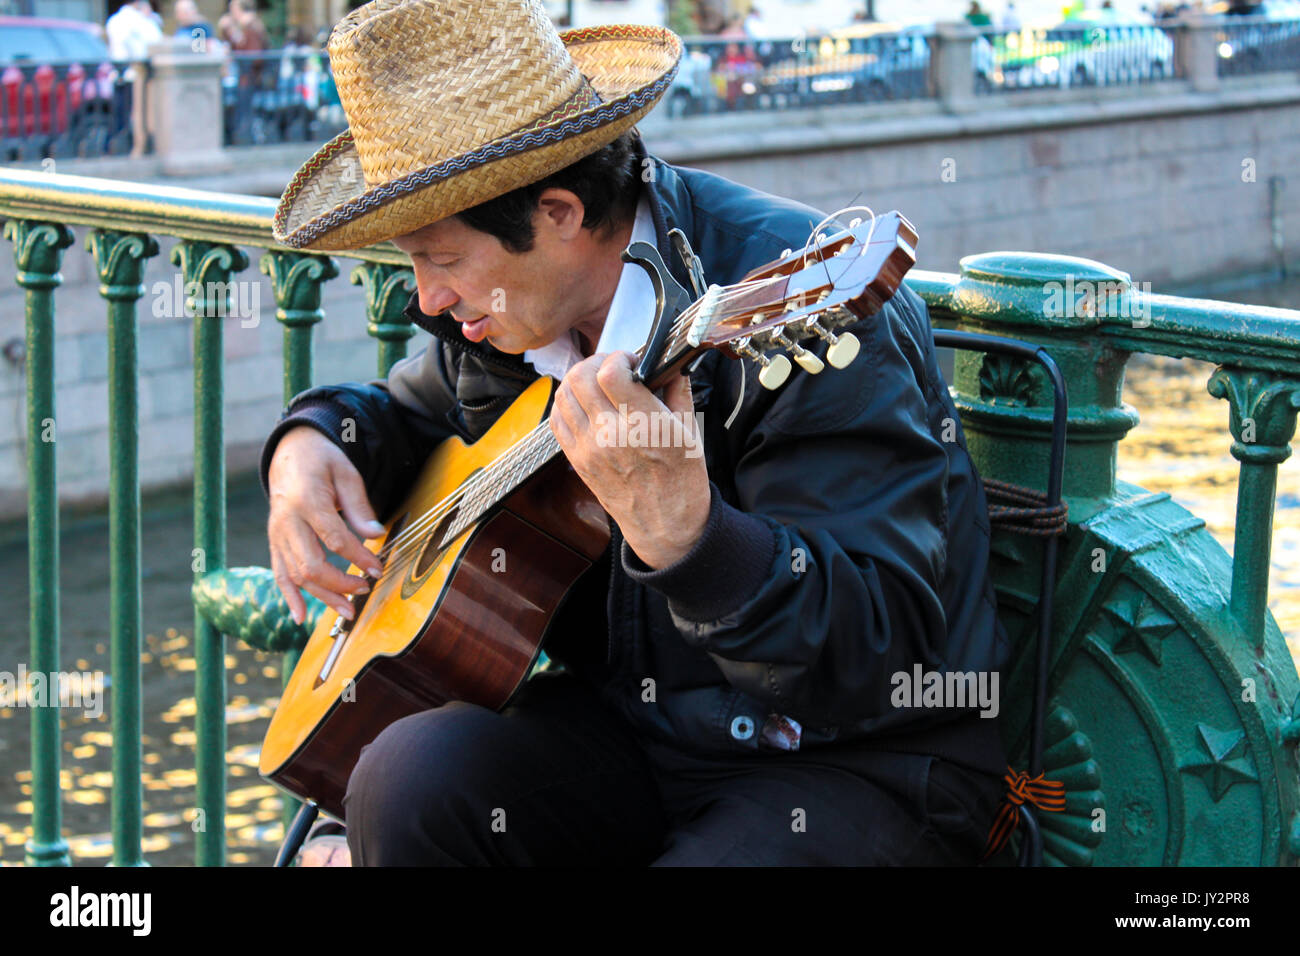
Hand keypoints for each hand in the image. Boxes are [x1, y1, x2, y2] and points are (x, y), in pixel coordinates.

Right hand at [267, 426, 385, 625]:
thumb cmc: (322, 462)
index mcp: (307, 501)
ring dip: (323, 596)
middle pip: (311, 564)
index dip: (358, 557)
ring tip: (348, 610)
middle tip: (366, 587)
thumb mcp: (346, 473)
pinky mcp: (274, 542)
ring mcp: (277, 534)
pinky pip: (279, 574)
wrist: (290, 454)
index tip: (378, 568)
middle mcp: (287, 521)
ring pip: (296, 575)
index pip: (334, 538)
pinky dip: (290, 597)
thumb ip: (359, 507)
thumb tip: (376, 535)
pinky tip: (300, 617)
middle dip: (340, 583)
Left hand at [549, 352, 709, 569]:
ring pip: (564, 394)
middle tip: (611, 366)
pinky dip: (566, 402)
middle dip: (596, 361)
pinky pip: (557, 418)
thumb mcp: (690, 431)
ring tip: (596, 381)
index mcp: (645, 426)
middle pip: (581, 377)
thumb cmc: (681, 479)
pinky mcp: (577, 459)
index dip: (619, 357)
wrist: (664, 523)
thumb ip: (677, 390)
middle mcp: (611, 436)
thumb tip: (667, 362)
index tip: (631, 360)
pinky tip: (583, 401)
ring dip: (578, 378)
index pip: (611, 373)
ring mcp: (589, 449)